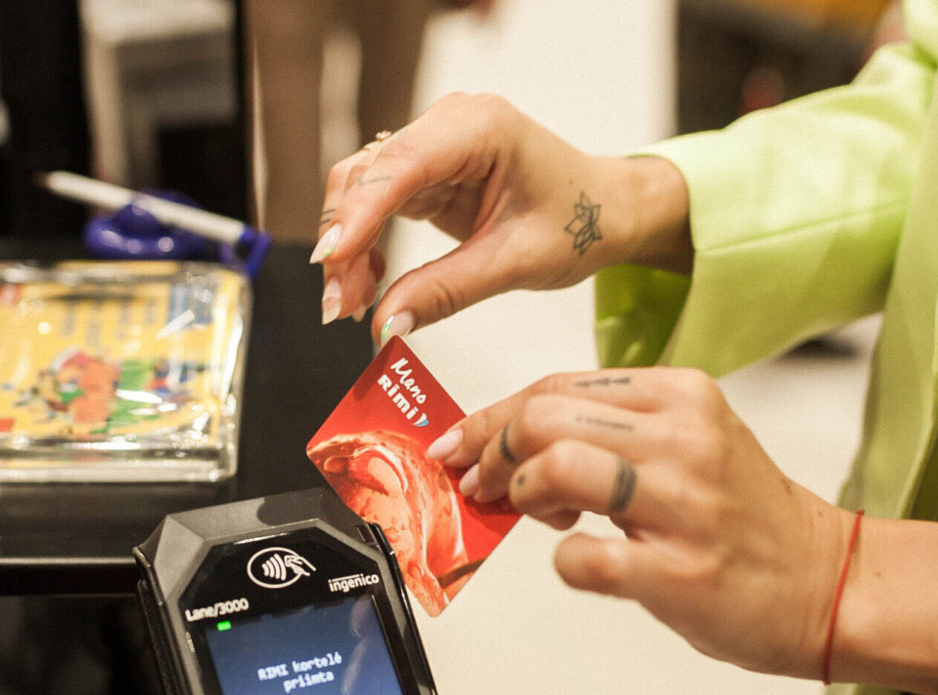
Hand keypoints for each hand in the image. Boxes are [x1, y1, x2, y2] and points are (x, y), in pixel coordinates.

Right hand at [311, 93, 690, 338]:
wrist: (607, 212)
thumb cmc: (580, 223)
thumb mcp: (515, 263)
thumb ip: (446, 292)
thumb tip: (384, 326)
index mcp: (480, 128)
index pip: (399, 166)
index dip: (356, 214)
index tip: (329, 261)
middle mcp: (449, 125)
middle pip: (367, 175)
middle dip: (344, 240)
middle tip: (340, 305)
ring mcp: (434, 145)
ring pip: (361, 189)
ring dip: (347, 246)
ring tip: (351, 303)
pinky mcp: (427, 172)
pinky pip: (376, 203)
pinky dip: (363, 244)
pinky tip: (371, 283)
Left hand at [426, 367, 850, 677]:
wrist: (825, 581)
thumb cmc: (742, 514)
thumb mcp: (686, 442)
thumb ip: (605, 433)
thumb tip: (508, 448)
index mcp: (681, 393)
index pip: (554, 385)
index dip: (491, 417)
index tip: (459, 444)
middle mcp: (684, 436)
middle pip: (542, 417)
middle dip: (492, 453)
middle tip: (485, 486)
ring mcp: (685, 502)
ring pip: (558, 467)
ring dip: (524, 496)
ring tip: (543, 517)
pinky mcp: (681, 570)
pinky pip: (584, 556)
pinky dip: (566, 562)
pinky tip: (585, 562)